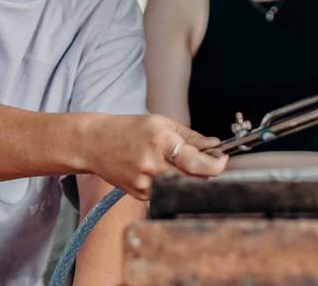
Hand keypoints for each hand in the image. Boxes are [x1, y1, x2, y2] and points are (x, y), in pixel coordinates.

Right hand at [78, 114, 225, 198]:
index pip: (198, 163)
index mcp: (160, 142)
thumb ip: (191, 136)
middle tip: (209, 158)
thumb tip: (214, 145)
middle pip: (195, 178)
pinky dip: (174, 181)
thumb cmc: (127, 130)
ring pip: (184, 186)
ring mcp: (146, 184)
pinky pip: (169, 191)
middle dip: (208, 169)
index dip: (216, 164)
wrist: (95, 145)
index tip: (222, 157)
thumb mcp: (161, 123)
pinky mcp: (141, 196)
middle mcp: (153, 165)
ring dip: (191, 176)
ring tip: (181, 161)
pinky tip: (162, 169)